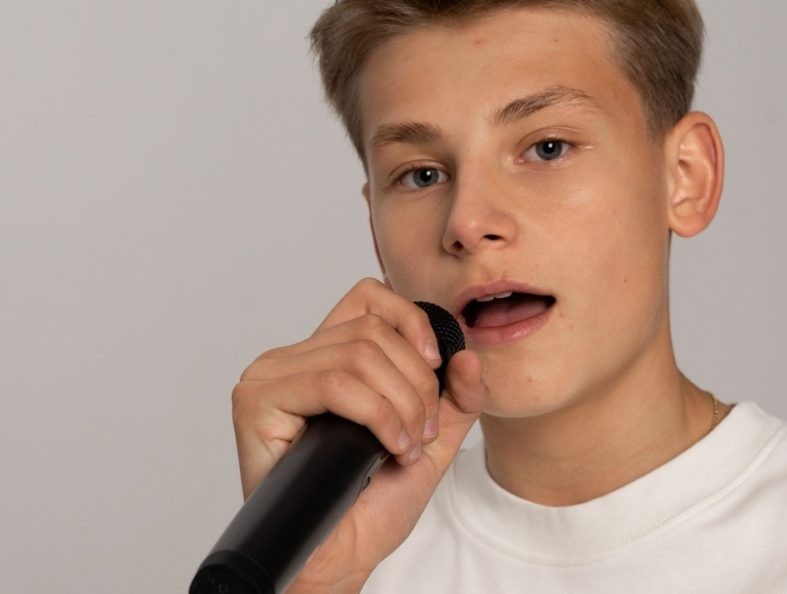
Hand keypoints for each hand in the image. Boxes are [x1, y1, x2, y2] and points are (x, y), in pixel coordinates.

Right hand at [231, 278, 486, 592]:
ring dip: (400, 404)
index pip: (368, 296)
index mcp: (328, 355)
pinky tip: (386, 447)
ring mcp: (270, 378)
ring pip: (357, 354)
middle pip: (372, 330)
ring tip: (404, 445)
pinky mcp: (256, 403)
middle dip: (416, 383)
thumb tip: (466, 353)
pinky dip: (375, 415)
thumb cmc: (374, 502)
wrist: (343, 556)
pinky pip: (332, 384)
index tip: (437, 365)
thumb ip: (456, 395)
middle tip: (420, 432)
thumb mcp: (432, 437)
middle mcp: (294, 359)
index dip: (410, 319)